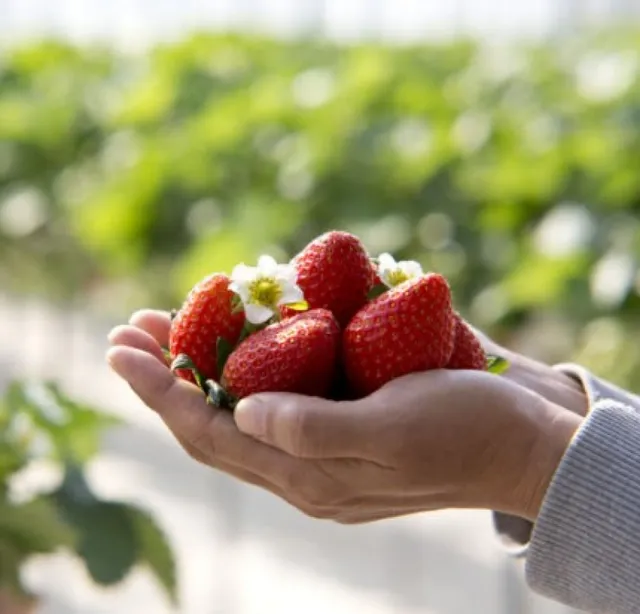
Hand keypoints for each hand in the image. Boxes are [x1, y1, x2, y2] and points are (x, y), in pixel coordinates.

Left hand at [107, 310, 580, 523]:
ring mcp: (323, 445)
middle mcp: (306, 466)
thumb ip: (313, 431)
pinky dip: (244, 367)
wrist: (523, 441)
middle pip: (212, 423)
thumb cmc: (466, 429)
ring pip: (238, 411)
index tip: (120, 348)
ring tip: (164, 326)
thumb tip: (242, 413)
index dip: (160, 391)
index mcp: (310, 477)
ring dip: (197, 370)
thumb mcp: (392, 433)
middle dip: (165, 378)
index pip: (209, 435)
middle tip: (128, 330)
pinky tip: (236, 338)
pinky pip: (276, 398)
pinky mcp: (344, 420)